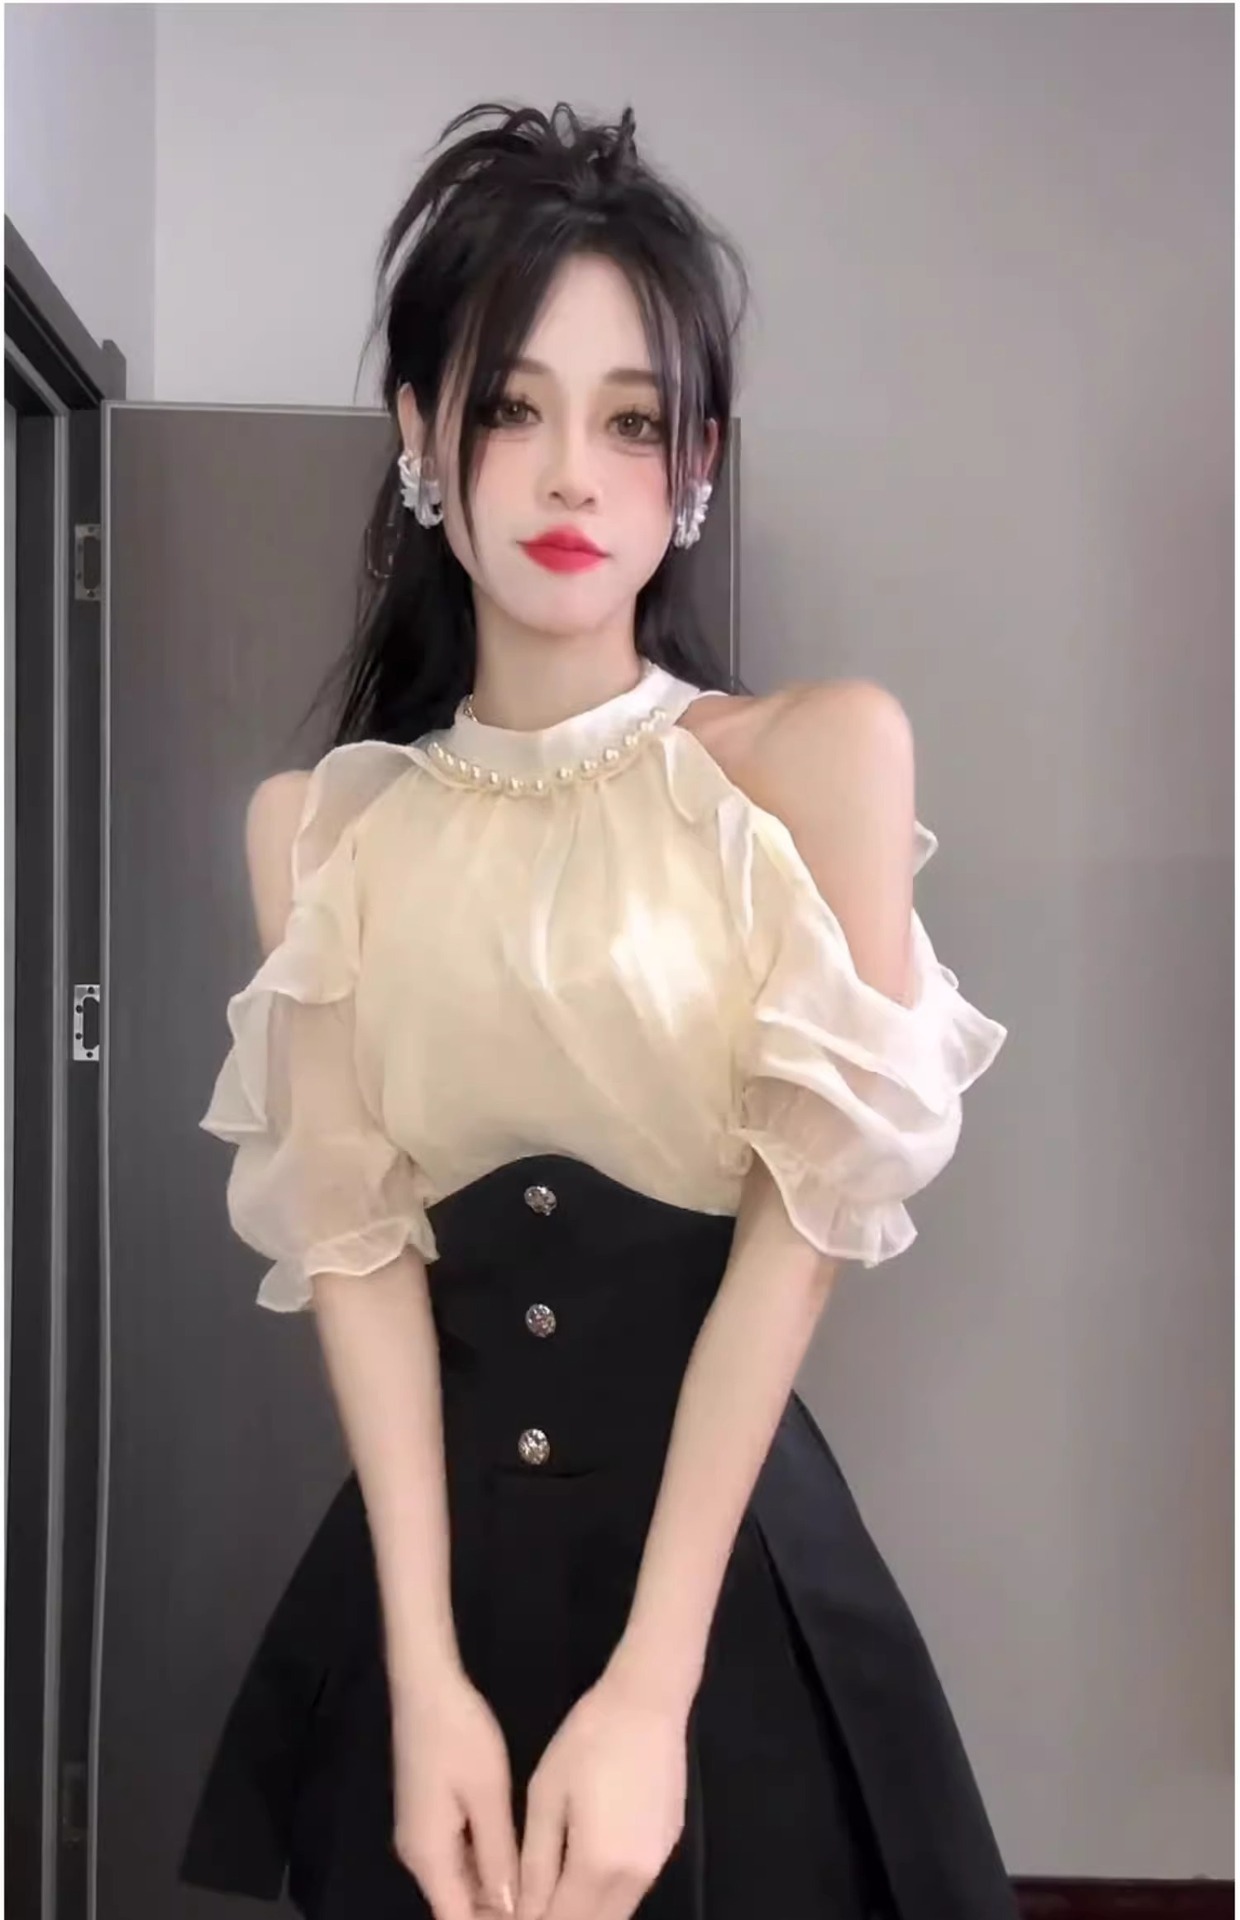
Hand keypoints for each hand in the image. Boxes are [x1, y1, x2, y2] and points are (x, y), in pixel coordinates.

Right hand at [390, 1665, 519, 1919]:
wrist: (425, 1685)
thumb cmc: (459, 1736)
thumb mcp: (487, 1796)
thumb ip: (498, 1856)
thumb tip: (511, 1909)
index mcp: (428, 1855)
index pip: (457, 1919)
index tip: (533, 1917)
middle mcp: (417, 1854)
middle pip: (456, 1904)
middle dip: (496, 1911)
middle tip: (542, 1902)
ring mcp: (419, 1833)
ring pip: (457, 1881)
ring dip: (491, 1888)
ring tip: (536, 1888)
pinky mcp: (427, 1814)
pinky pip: (455, 1856)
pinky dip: (483, 1863)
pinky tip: (515, 1854)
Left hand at [515, 1668, 688, 1919]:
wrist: (648, 1701)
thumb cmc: (588, 1740)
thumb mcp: (546, 1796)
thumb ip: (535, 1863)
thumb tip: (524, 1911)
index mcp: (597, 1865)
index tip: (513, 1914)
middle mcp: (635, 1877)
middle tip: (533, 1902)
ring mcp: (658, 1863)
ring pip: (617, 1912)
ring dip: (586, 1910)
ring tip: (555, 1886)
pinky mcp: (669, 1846)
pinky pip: (634, 1888)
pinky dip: (609, 1891)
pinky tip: (589, 1862)